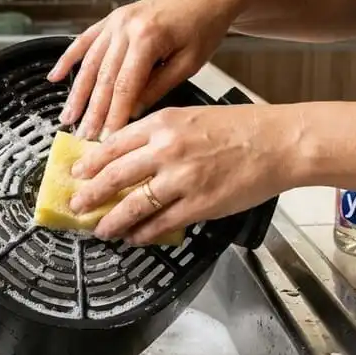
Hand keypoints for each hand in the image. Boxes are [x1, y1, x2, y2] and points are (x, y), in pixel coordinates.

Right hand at [48, 0, 245, 139]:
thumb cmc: (204, 28)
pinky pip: (85, 40)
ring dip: (77, 92)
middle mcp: (126, 26)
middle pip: (103, 77)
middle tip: (83, 136)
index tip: (106, 138)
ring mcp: (116, 20)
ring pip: (90, 62)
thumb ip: (158, 87)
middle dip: (92, 110)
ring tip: (68, 117)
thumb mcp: (189, 63)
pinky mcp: (113, 18)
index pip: (125, 86)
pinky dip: (69, 58)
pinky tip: (55, 76)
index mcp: (148, 37)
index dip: (113, 115)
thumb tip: (133, 110)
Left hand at [67, 104, 298, 243]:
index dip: (90, 162)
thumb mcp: (193, 116)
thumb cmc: (243, 128)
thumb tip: (132, 155)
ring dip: (112, 221)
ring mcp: (181, 179)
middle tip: (76, 206)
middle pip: (114, 176)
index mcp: (164, 122)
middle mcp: (167, 149)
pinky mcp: (199, 204)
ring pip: (132, 205)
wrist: (279, 142)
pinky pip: (161, 223)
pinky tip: (135, 237)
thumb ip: (161, 133)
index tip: (77, 173)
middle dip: (90, 195)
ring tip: (101, 229)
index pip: (114, 144)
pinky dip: (143, 233)